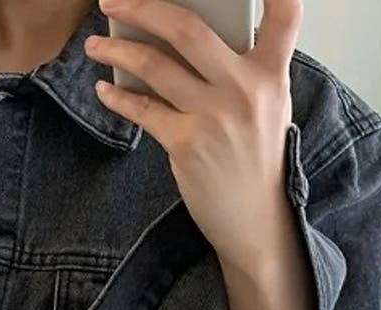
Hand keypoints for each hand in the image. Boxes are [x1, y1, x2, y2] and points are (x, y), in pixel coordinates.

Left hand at [85, 0, 302, 273]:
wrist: (254, 218)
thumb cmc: (255, 159)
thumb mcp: (267, 106)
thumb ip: (240, 70)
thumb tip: (184, 40)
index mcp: (272, 73)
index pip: (285, 13)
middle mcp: (244, 88)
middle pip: (187, 29)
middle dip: (142, 7)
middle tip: (112, 1)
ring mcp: (213, 115)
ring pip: (154, 66)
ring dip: (116, 51)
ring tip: (95, 45)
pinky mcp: (185, 143)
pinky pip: (143, 109)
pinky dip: (118, 97)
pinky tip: (104, 90)